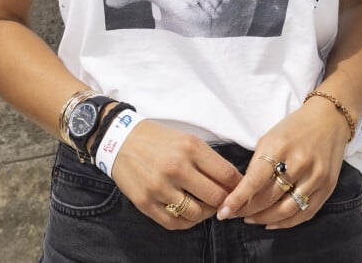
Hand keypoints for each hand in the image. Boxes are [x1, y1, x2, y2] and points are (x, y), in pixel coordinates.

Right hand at [111, 120, 242, 229]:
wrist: (120, 139)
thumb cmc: (157, 139)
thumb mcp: (186, 139)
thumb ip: (208, 160)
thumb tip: (232, 182)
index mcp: (190, 147)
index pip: (226, 174)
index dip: (239, 186)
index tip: (242, 190)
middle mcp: (176, 167)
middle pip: (215, 197)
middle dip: (224, 202)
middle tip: (225, 202)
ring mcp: (160, 187)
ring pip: (197, 213)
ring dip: (205, 213)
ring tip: (204, 206)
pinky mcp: (146, 202)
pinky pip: (175, 222)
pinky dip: (187, 221)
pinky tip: (188, 212)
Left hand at [217, 98, 350, 228]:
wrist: (329, 119)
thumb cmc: (294, 127)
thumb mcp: (270, 137)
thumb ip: (258, 163)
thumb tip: (244, 191)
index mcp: (280, 146)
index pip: (255, 180)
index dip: (238, 199)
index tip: (223, 211)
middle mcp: (299, 163)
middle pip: (269, 198)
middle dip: (249, 210)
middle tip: (235, 215)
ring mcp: (316, 176)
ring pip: (286, 210)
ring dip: (265, 219)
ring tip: (251, 220)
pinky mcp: (328, 187)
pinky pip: (305, 213)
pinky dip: (286, 223)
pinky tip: (272, 223)